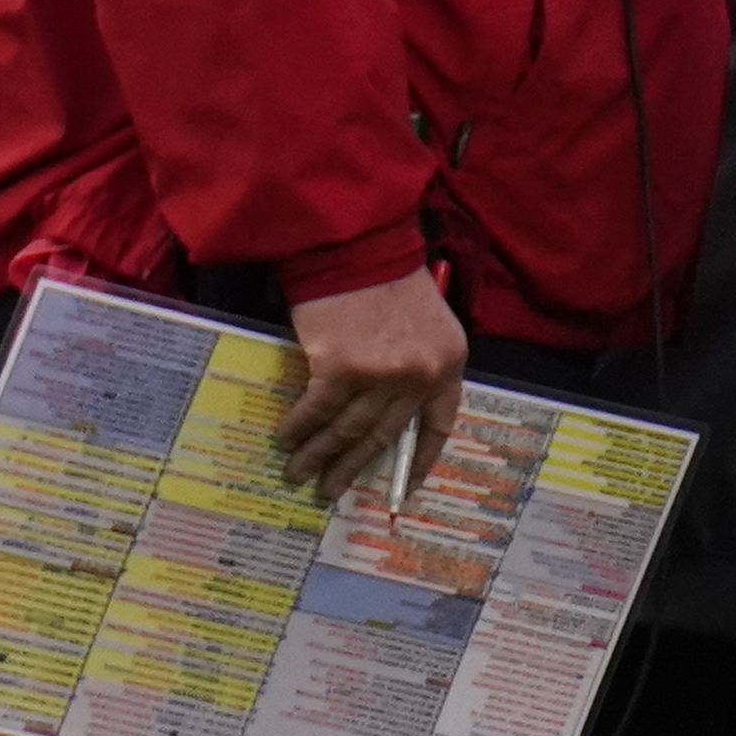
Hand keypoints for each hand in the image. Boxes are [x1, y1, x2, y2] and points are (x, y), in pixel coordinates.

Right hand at [280, 270, 467, 501]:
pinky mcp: (340, 368)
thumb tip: (391, 410)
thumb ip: (419, 365)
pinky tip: (287, 439)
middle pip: (384, 435)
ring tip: (299, 473)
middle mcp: (419, 376)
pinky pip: (318, 410)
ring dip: (319, 455)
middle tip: (331, 490)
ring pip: (348, 429)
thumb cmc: (389, 278)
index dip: (421, 460)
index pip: (439, 426)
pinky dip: (299, 427)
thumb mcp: (427, 323)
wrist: (356, 246)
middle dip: (352, 466)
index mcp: (448, 364)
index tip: (406, 487)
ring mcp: (381, 375)